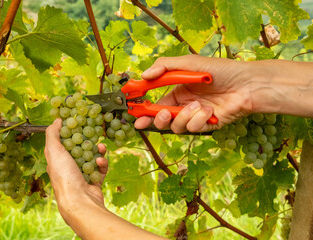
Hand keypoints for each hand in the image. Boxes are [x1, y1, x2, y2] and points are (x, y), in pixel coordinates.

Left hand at [45, 118, 107, 224]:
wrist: (79, 199)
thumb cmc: (64, 175)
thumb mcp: (54, 150)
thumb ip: (53, 134)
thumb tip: (56, 120)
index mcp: (57, 160)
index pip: (62, 142)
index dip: (69, 131)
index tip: (78, 122)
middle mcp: (68, 167)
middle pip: (79, 148)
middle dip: (87, 140)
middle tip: (94, 132)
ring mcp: (82, 174)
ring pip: (92, 157)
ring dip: (97, 151)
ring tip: (101, 147)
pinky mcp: (94, 180)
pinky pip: (100, 168)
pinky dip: (102, 163)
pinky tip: (100, 161)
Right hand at [134, 55, 254, 132]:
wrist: (247, 84)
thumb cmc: (220, 70)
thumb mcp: (189, 63)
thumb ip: (164, 66)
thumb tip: (143, 75)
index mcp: (178, 92)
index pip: (157, 105)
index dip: (144, 111)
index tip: (135, 115)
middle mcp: (185, 106)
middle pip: (163, 120)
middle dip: (159, 119)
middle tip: (163, 113)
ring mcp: (195, 117)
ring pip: (177, 127)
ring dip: (185, 117)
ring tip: (198, 106)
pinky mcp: (207, 126)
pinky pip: (194, 129)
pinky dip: (200, 120)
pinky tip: (210, 111)